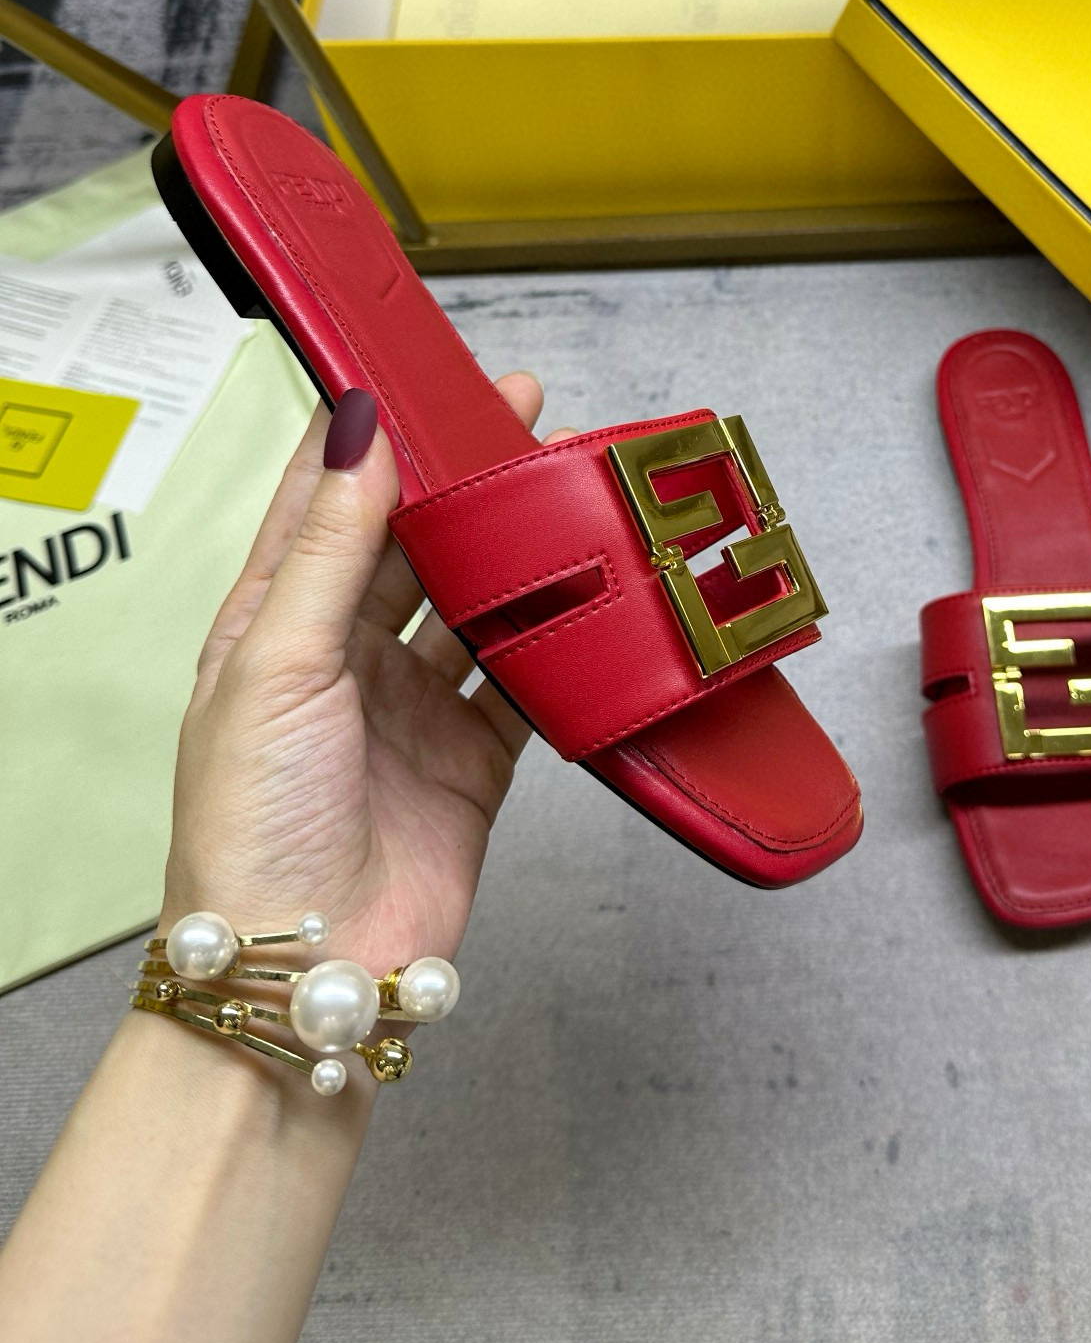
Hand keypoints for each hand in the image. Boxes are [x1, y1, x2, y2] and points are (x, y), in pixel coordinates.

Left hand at [161, 373, 569, 978]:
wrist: (304, 965)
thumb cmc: (252, 825)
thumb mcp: (276, 663)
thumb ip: (327, 547)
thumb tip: (355, 434)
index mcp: (276, 621)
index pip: (324, 499)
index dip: (374, 435)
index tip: (421, 377)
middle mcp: (345, 656)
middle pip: (413, 542)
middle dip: (462, 483)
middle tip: (522, 420)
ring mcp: (413, 706)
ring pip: (476, 603)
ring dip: (515, 554)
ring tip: (563, 494)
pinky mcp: (473, 758)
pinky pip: (524, 681)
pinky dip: (557, 642)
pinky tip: (587, 597)